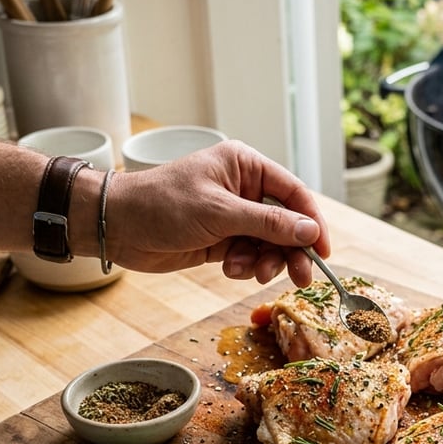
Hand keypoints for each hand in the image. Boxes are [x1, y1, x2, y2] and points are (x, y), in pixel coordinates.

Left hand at [105, 139, 330, 285]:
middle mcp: (244, 189)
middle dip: (292, 250)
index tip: (324, 250)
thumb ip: (268, 223)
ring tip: (250, 272)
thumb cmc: (162, 205)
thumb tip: (309, 230)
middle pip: (287, 223)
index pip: (294, 193)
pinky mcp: (222, 240)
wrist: (118, 227)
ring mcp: (233, 216)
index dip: (313, 222)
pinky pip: (250, 256)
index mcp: (245, 166)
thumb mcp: (220, 212)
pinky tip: (229, 268)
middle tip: (302, 277)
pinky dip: (246, 266)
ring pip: (270, 244)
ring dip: (266, 261)